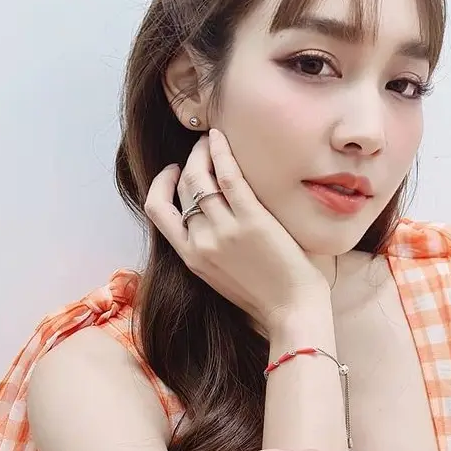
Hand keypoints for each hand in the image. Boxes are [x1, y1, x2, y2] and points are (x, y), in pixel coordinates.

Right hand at [144, 129, 329, 332]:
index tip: (172, 171)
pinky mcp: (251, 220)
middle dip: (188, 160)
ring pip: (199, 177)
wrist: (292, 312)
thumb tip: (212, 220)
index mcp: (191, 257)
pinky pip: (228, 176)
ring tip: (212, 140)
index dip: (160, 184)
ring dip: (202, 152)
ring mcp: (224, 230)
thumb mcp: (221, 277)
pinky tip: (221, 139)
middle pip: (182, 187)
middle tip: (200, 148)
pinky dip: (221, 152)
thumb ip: (210, 249)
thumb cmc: (265, 296)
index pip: (158, 210)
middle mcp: (200, 241)